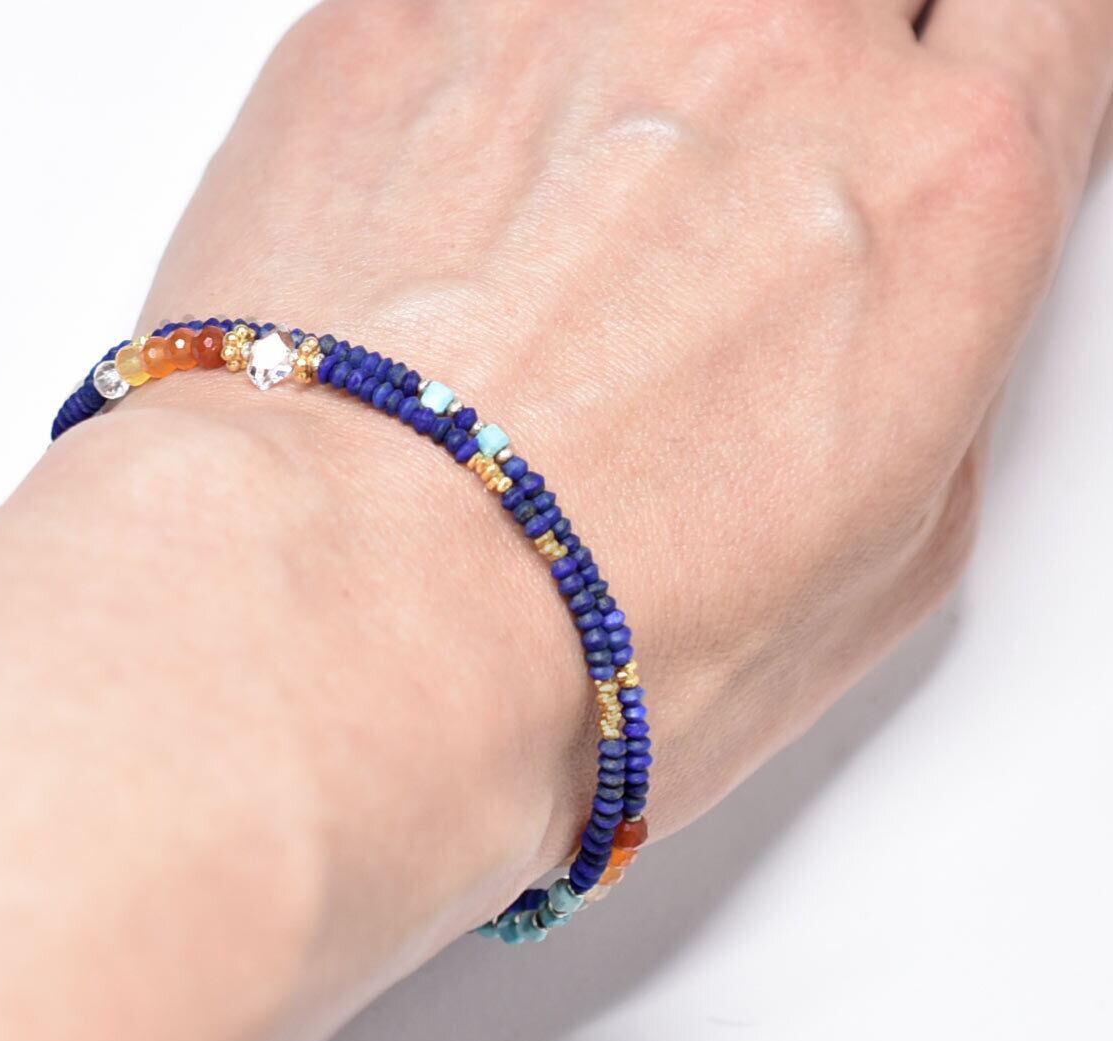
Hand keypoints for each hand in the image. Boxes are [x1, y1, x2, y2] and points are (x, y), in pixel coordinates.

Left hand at [138, 0, 1111, 843]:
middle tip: (721, 171)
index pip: (1042, 10)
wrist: (333, 620)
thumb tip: (893, 324)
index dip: (973, 53)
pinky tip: (437, 214)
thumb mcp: (875, 575)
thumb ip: (925, 386)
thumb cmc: (572, 642)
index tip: (914, 95)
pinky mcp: (391, 16)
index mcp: (932, 188)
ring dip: (624, 69)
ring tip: (555, 211)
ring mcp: (567, 9)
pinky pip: (472, 4)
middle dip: (800, 61)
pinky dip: (474, 79)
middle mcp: (768, 52)